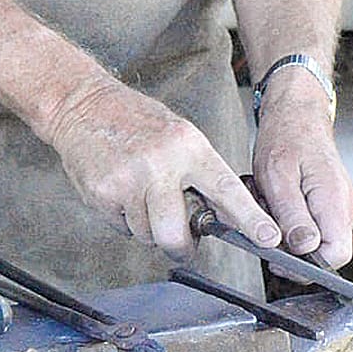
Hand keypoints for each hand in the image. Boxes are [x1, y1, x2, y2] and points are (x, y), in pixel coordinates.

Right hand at [45, 77, 281, 258]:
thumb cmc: (135, 121)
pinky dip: (124, 218)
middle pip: (175, 234)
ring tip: (140, 195)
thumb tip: (222, 216)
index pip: (226, 189)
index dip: (250, 218)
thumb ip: (200, 174)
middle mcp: (160, 163)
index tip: (269, 238)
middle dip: (180, 247)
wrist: (82, 104)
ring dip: (147, 227)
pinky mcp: (102, 192)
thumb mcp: (180, 136)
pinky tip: (120, 192)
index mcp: (188, 146)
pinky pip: (122, 227)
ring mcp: (129, 179)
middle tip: (181, 244)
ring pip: (147, 234)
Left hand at [251, 72, 352, 266]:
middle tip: (264, 214)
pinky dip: (284, 216)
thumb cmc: (287, 135)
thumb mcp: (278, 176)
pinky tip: (272, 197)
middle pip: (321, 253)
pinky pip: (305, 224)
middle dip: (287, 244)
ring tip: (266, 197)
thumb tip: (305, 249)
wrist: (296, 111)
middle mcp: (343, 208)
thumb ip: (292, 216)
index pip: (335, 256)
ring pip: (309, 239)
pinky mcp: (325, 205)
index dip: (306, 264)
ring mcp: (336, 207)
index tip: (276, 254)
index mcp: (335, 202)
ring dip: (281, 227)